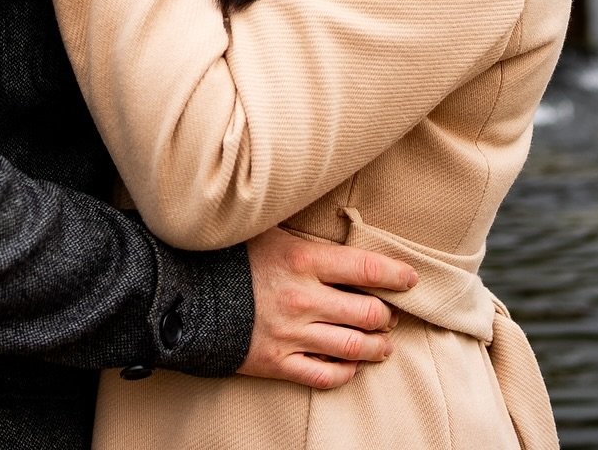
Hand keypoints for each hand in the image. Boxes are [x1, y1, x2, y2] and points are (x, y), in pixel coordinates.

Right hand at [240, 227, 416, 390]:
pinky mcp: (277, 361)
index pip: (365, 268)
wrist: (186, 292)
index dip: (395, 275)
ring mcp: (292, 333)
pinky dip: (344, 373)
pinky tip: (351, 366)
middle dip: (387, 315)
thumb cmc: (230, 256)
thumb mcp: (268, 231)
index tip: (411, 279)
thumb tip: (334, 223)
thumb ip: (303, 234)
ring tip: (383, 345)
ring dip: (376, 348)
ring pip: (352, 348)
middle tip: (391, 314)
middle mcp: (303, 299)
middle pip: (367, 313)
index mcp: (302, 260)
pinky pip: (323, 375)